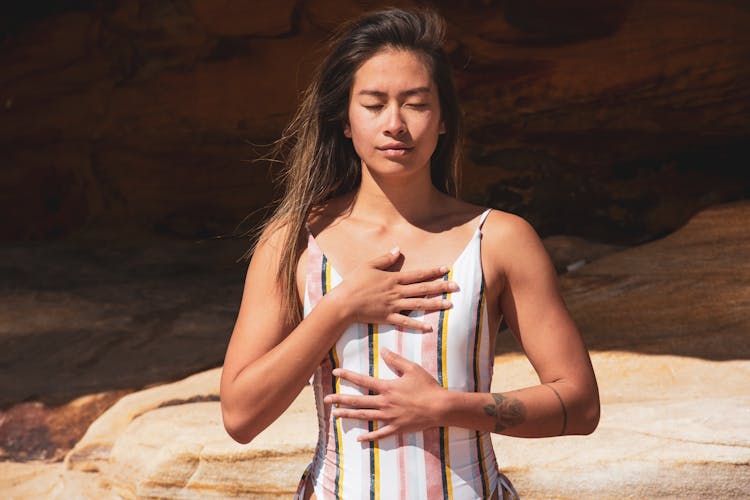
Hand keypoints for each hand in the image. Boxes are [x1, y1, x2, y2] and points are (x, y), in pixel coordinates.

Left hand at [323, 348, 444, 440]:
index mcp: (387, 387)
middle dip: (340, 399)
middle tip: (326, 399)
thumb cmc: (427, 386)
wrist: (440, 407)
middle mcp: (385, 403)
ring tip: (335, 415)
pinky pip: (379, 434)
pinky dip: (369, 437)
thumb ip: (396, 360)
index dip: (348, 376)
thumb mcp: (412, 369)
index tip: (335, 373)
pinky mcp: (396, 428)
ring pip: (364, 416)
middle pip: (358, 401)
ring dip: (349, 415)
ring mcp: (389, 417)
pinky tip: (358, 439)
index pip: (363, 380)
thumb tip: (383, 350)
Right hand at [329, 247, 457, 331]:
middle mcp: (397, 292)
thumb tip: (398, 250)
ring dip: (435, 304)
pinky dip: (418, 325)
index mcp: (393, 279)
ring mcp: (393, 306)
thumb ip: (385, 259)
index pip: (418, 274)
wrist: (344, 303)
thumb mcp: (368, 265)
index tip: (446, 269)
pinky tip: (429, 327)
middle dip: (441, 287)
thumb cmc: (354, 282)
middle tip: (457, 286)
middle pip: (423, 289)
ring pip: (419, 305)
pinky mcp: (388, 318)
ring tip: (450, 304)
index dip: (433, 272)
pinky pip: (406, 322)